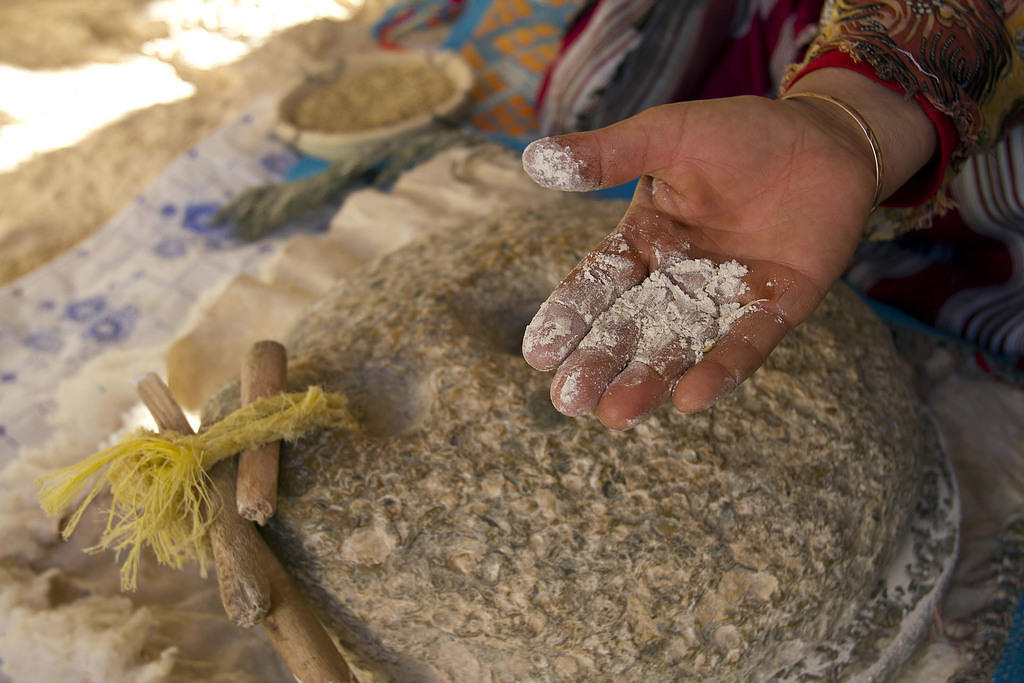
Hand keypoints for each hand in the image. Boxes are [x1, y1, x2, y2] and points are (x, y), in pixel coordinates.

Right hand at [521, 81, 931, 429]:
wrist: (826, 139)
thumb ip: (609, 155)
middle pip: (630, 328)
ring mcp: (724, 299)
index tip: (539, 354)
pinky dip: (720, 370)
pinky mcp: (774, 310)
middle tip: (569, 401)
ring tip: (616, 416)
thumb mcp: (666, 135)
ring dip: (648, 380)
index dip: (568, 316)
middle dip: (600, 364)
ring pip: (679, 346)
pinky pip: (744, 345)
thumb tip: (532, 158)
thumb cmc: (739, 133)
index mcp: (643, 242)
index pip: (598, 284)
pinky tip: (691, 399)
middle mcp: (677, 279)